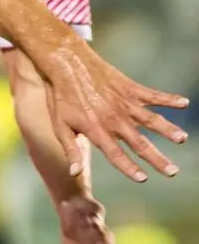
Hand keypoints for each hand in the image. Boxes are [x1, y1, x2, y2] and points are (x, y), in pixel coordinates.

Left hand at [41, 42, 187, 181]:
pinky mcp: (129, 88)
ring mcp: (123, 103)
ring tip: (182, 138)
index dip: (128, 167)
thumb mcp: (60, 125)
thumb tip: (74, 173)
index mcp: (96, 129)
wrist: (66, 64)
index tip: (143, 179)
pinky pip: (152, 95)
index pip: (115, 154)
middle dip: (157, 158)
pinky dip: (168, 99)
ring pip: (150, 120)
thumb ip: (71, 149)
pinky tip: (184, 102)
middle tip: (173, 171)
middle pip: (139, 142)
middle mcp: (113, 118)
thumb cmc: (61, 97)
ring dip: (167, 129)